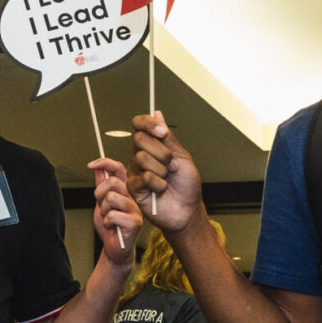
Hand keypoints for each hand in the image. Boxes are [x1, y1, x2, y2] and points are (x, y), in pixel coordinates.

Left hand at [88, 157, 141, 262]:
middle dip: (99, 194)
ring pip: (111, 198)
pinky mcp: (135, 222)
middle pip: (113, 182)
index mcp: (126, 190)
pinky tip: (113, 227)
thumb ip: (101, 186)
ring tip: (109, 219)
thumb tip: (98, 168)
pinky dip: (107, 222)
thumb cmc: (110, 227)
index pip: (119, 168)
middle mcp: (133, 197)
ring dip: (104, 211)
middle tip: (102, 207)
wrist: (115, 249)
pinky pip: (112, 215)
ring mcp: (135, 209)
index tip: (90, 165)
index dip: (105, 162)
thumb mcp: (101, 203)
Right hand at [129, 111, 205, 234]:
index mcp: (152, 146)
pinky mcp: (133, 188)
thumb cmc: (187, 185)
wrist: (188, 209)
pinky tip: (162, 189)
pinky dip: (159, 183)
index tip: (162, 132)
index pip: (140, 125)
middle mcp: (140, 156)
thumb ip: (167, 137)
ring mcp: (135, 172)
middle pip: (139, 139)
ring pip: (141, 158)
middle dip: (161, 152)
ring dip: (161, 170)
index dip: (148, 124)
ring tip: (167, 179)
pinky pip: (144, 177)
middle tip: (171, 165)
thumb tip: (157, 113)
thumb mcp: (182, 156)